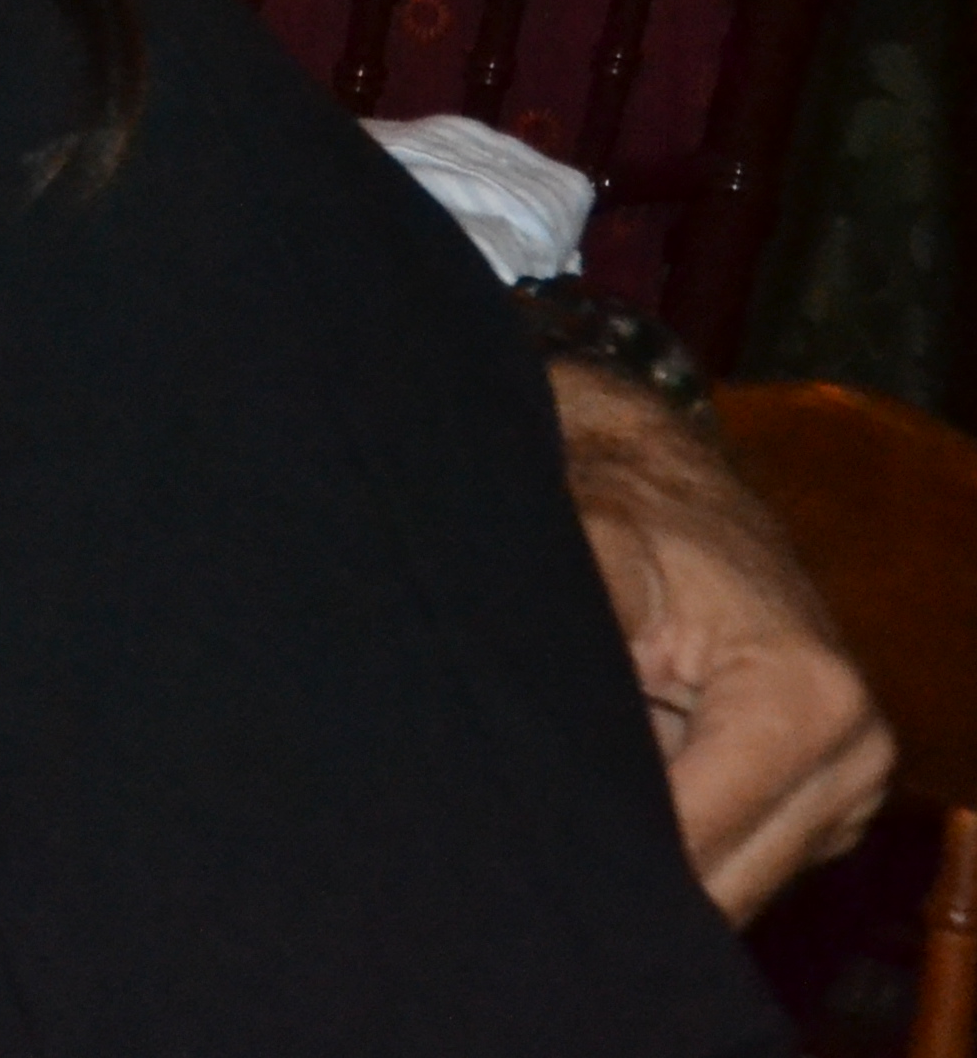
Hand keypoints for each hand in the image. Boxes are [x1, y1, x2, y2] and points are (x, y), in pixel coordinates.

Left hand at [554, 362, 894, 918]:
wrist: (676, 487)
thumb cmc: (628, 514)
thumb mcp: (593, 551)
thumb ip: (583, 637)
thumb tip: (522, 717)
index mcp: (803, 696)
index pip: (701, 831)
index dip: (610, 848)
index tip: (535, 846)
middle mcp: (851, 751)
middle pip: (729, 880)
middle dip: (635, 872)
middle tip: (539, 850)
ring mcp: (846, 786)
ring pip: (738, 884)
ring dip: (657, 867)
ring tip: (570, 820)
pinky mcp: (825, 804)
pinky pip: (746, 862)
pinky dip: (684, 852)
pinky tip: (614, 814)